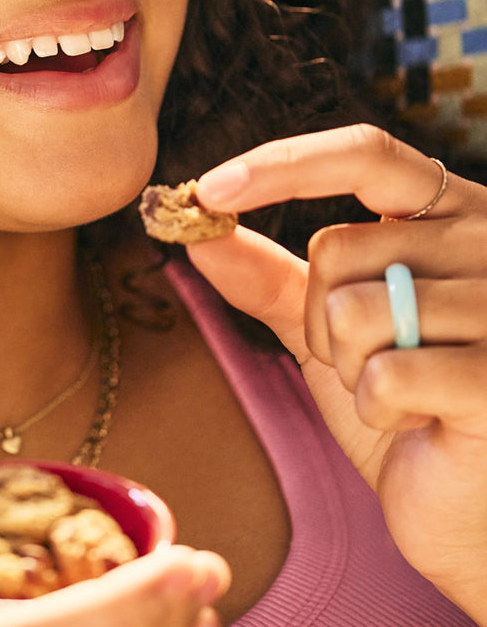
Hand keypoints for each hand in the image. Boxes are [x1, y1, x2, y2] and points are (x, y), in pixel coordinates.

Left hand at [188, 124, 486, 620]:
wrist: (465, 500)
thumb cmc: (403, 402)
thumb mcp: (326, 326)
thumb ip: (267, 275)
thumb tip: (195, 230)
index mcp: (453, 214)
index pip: (365, 154)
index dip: (282, 164)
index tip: (209, 190)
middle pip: (339, 248)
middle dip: (322, 316)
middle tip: (372, 359)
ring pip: (353, 310)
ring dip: (350, 367)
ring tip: (403, 392)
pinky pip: (384, 373)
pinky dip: (378, 408)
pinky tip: (421, 423)